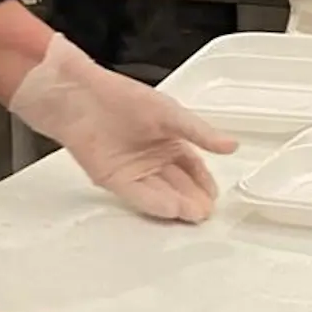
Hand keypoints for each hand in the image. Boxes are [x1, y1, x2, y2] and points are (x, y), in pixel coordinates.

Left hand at [6, 35, 236, 220]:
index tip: (215, 196)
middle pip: (178, 184)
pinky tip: (171, 210)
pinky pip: (139, 196)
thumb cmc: (122, 96)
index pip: (192, 168)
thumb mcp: (171, 114)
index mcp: (168, 140)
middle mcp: (152, 158)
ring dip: (178, 205)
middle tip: (207, 213)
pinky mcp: (114, 179)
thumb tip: (231, 146)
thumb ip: (200, 134)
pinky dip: (155, 204)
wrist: (80, 98)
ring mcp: (133, 170)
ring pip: (161, 193)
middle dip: (194, 199)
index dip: (204, 182)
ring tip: (195, 215)